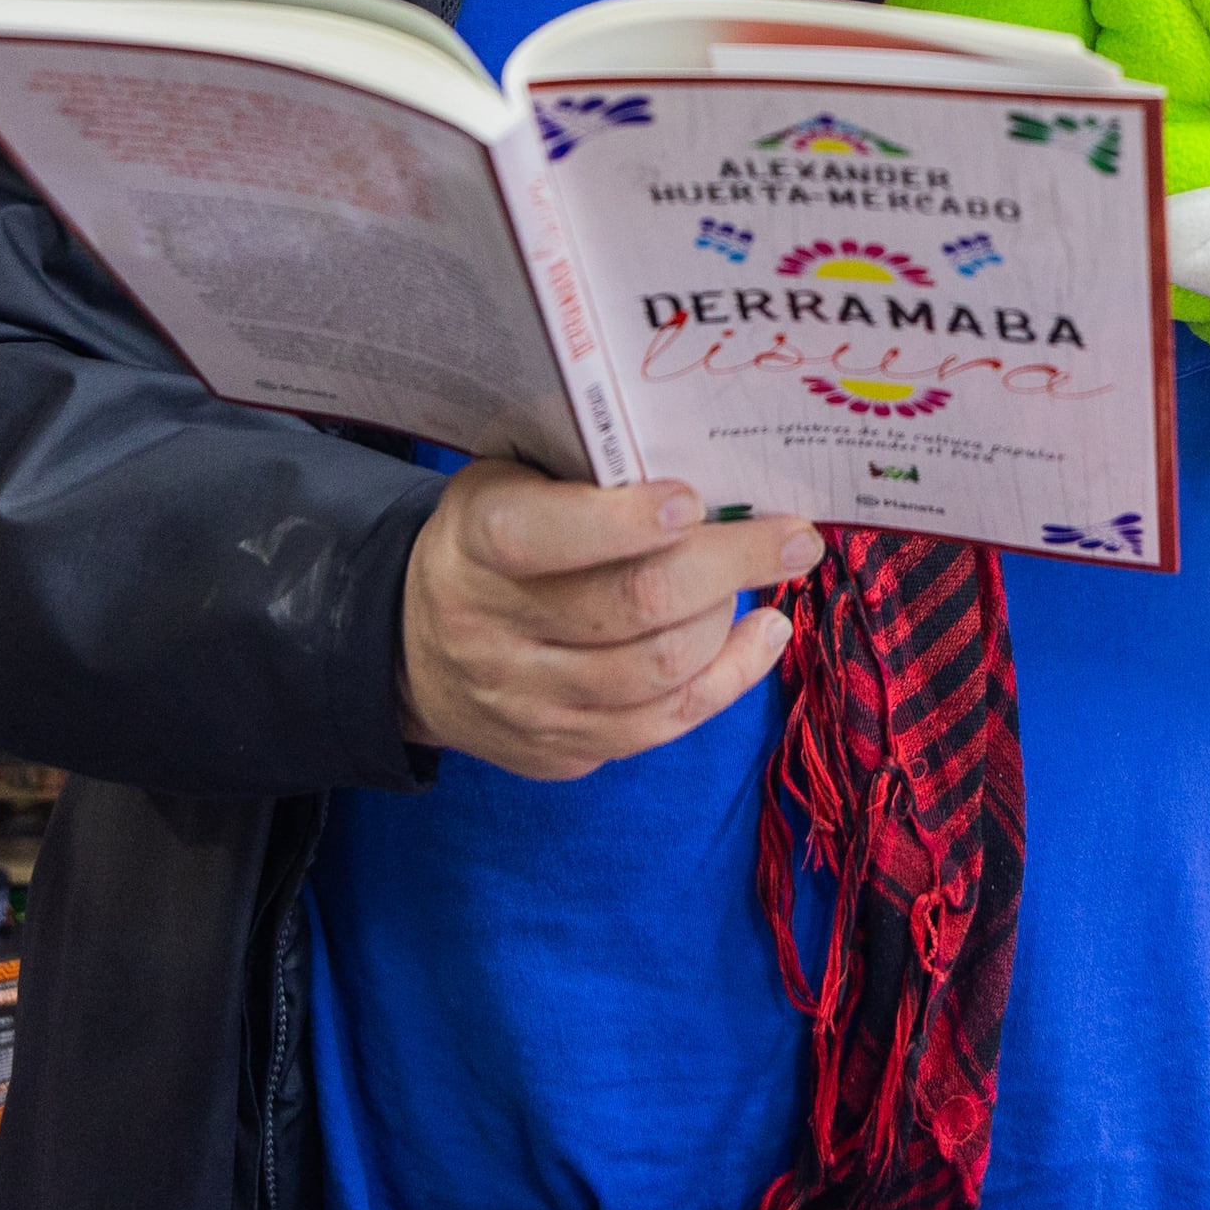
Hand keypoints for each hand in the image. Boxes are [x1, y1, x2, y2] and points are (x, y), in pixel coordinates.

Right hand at [399, 463, 822, 780]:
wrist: (416, 649)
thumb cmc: (490, 541)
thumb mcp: (508, 483)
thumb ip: (582, 473)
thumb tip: (703, 460)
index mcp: (474, 542)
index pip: (542, 536)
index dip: (622, 521)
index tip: (692, 499)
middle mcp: (492, 628)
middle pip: (628, 607)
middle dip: (727, 566)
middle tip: (794, 537)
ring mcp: (526, 701)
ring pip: (656, 673)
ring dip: (730, 621)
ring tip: (772, 576)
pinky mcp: (560, 749)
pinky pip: (663, 725)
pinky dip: (730, 678)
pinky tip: (761, 634)